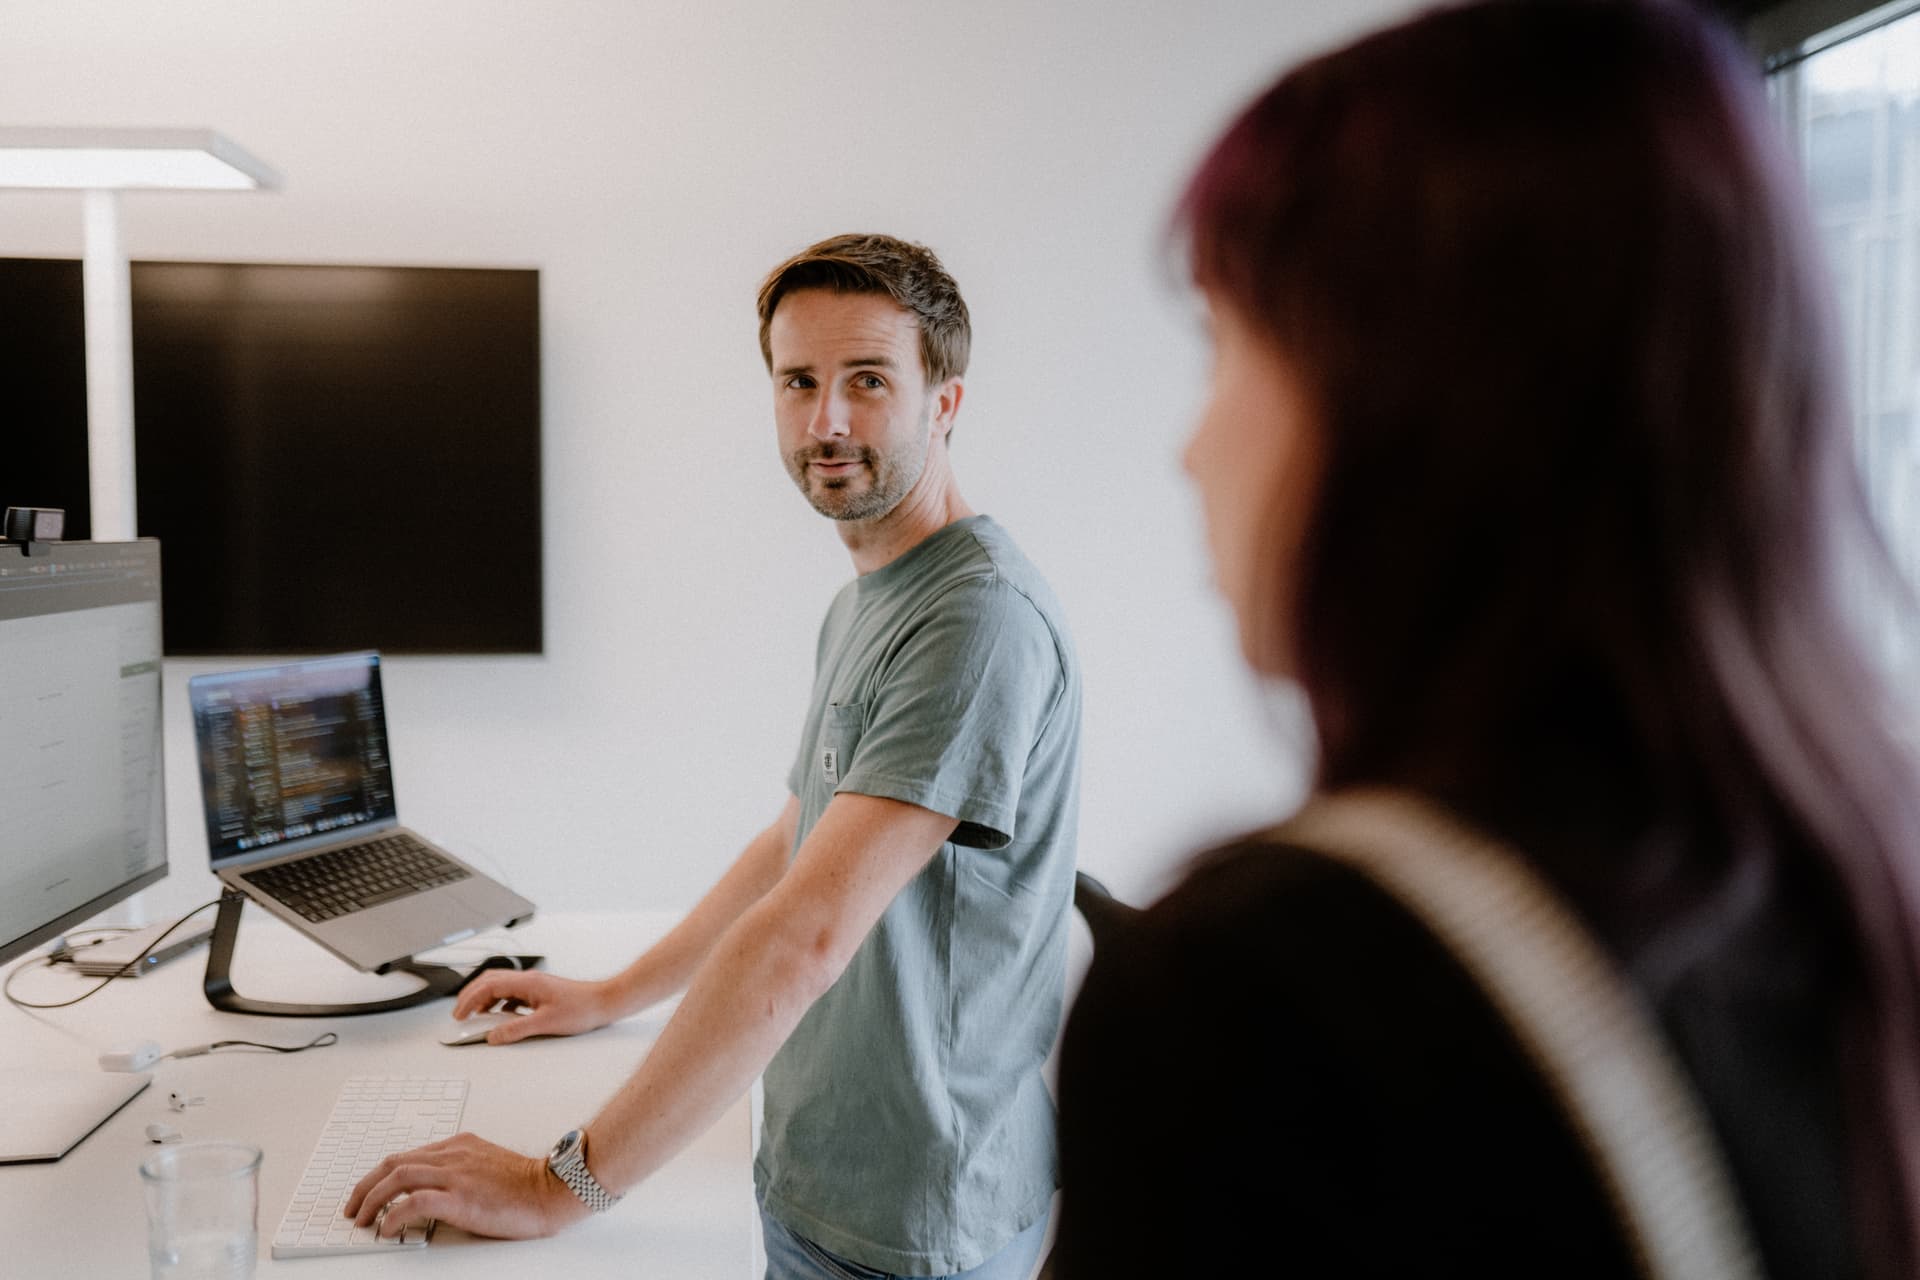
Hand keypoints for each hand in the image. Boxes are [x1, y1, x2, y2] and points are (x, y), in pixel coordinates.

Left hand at [343, 1132, 585, 1239]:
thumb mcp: (488, 1164)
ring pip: (397, 1177)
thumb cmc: (528, 1184)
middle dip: (365, 1186)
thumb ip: (462, 1169)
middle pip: (393, 1163)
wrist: (553, 1189)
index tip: (369, 1193)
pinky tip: (387, 1228)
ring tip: (362, 1220)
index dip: (381, 1175)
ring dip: (371, 1199)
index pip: (408, 1155)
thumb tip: (435, 1191)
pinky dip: (393, 1214)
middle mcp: (453, 1155)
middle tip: (353, 1207)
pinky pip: (413, 1202)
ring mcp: (456, 1175)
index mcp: (460, 1145)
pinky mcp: (460, 1198)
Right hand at [451, 970, 617, 1043]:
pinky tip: (501, 1017)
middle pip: (490, 981)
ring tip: (476, 1016)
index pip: (488, 986)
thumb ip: (516, 1030)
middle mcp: (528, 980)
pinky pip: (512, 995)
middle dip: (471, 996)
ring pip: (500, 987)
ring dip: (485, 1000)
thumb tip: (493, 1036)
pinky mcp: (541, 993)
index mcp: (527, 983)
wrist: (605, 1002)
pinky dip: (500, 1004)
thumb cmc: (582, 1008)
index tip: (459, 1015)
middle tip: (459, 1014)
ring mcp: (534, 986)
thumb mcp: (546, 1023)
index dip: (469, 1000)